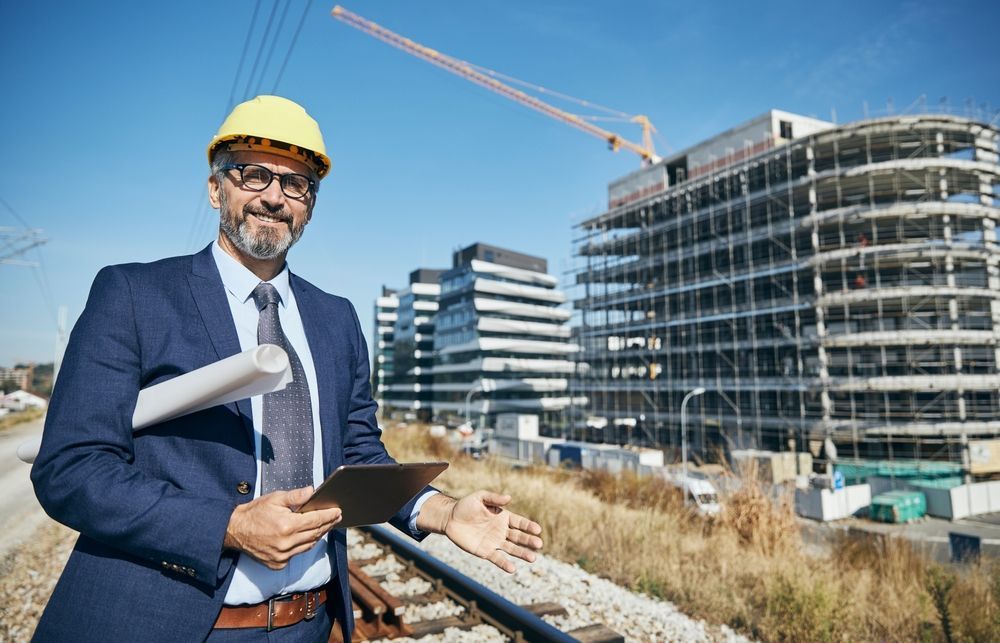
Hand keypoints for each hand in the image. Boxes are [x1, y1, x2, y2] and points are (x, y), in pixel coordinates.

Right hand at [223, 486, 341, 569]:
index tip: (338, 511)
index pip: (316, 520)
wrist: (234, 531)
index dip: (329, 515)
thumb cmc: (255, 512)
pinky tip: (309, 537)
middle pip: (315, 534)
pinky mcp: (277, 564)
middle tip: (336, 517)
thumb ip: (295, 496)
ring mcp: (282, 556)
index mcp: (287, 526)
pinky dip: (304, 545)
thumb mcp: (274, 499)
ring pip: (308, 546)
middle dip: (328, 524)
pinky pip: (297, 554)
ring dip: (318, 535)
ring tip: (326, 525)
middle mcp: (286, 544)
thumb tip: (312, 491)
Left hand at [418, 491, 542, 573]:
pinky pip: (497, 558)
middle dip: (529, 541)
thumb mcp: (480, 497)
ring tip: (532, 558)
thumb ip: (494, 498)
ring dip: (522, 553)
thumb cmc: (466, 506)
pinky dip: (504, 563)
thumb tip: (509, 498)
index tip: (537, 530)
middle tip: (538, 544)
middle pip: (518, 537)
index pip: (519, 522)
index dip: (528, 526)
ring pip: (512, 549)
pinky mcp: (485, 552)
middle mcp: (502, 531)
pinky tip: (512, 568)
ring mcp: (494, 542)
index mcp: (503, 517)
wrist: (450, 519)